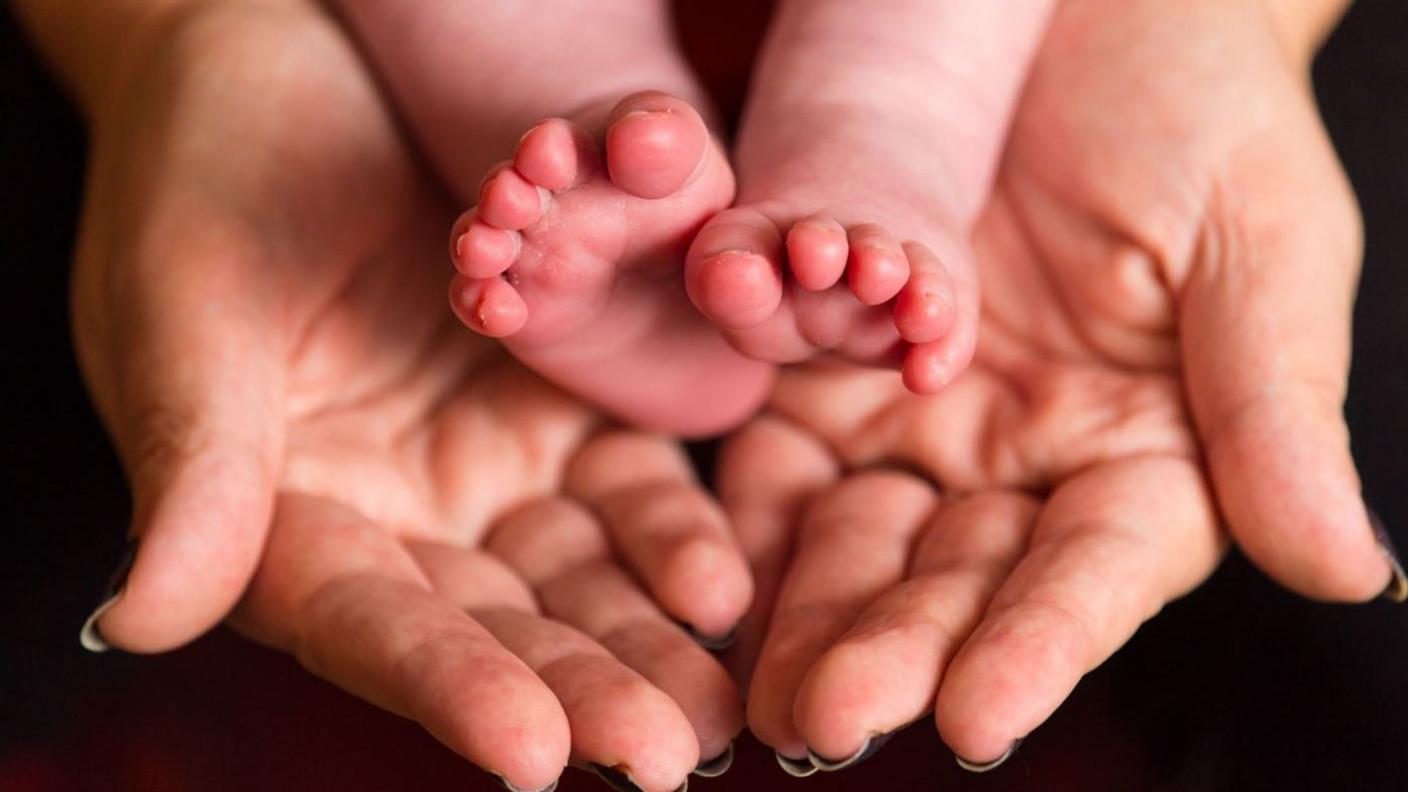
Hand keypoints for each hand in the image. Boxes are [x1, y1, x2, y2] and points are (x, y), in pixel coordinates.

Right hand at [57, 4, 748, 787]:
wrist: (288, 66)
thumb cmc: (206, 177)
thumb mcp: (188, 309)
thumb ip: (195, 463)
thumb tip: (143, 617)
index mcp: (285, 517)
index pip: (369, 624)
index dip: (447, 688)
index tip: (532, 752)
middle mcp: (396, 516)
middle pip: (494, 626)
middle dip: (580, 689)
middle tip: (665, 755)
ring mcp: (484, 465)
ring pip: (575, 575)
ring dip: (647, 639)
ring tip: (720, 705)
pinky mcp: (559, 408)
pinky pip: (626, 485)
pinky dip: (673, 534)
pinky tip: (722, 580)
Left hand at [719, 0, 1398, 771]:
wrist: (1082, 10)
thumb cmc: (1200, 111)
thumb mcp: (1260, 247)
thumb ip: (1273, 412)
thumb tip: (1348, 571)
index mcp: (1145, 458)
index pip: (1091, 575)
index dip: (1040, 647)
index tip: (982, 717)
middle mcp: (1024, 465)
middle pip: (955, 580)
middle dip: (893, 648)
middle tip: (826, 719)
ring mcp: (919, 422)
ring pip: (855, 539)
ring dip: (802, 610)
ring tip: (755, 687)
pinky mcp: (831, 371)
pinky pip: (780, 452)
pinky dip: (744, 510)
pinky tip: (702, 569)